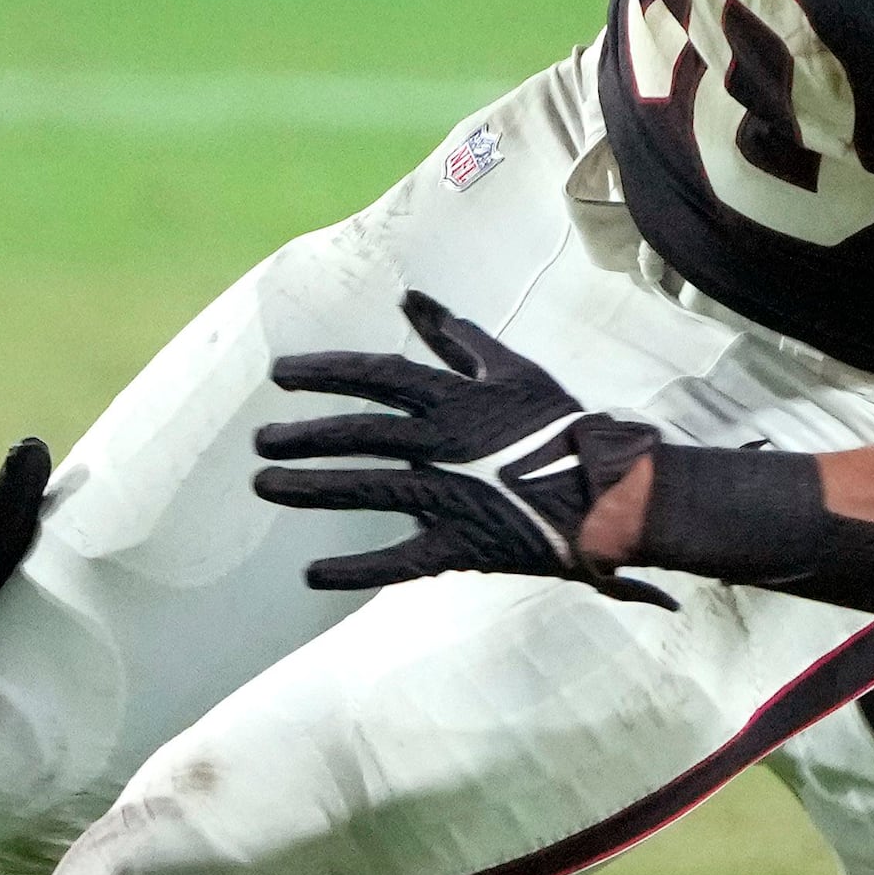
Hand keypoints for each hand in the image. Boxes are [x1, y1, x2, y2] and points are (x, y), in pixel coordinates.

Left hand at [251, 290, 672, 601]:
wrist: (612, 494)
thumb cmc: (562, 426)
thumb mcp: (513, 369)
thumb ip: (457, 338)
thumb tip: (411, 299)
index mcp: (455, 399)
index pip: (376, 375)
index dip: (325, 372)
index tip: (280, 373)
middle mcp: (443, 444)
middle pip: (359, 434)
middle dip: (304, 435)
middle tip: (261, 441)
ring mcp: (450, 495)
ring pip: (367, 488)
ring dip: (311, 488)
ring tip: (266, 486)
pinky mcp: (460, 544)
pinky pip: (398, 560)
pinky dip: (354, 570)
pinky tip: (312, 575)